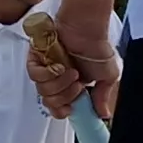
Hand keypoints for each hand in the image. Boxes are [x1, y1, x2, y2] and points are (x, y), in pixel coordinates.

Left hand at [37, 5, 117, 120]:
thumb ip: (102, 96)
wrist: (88, 28)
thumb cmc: (98, 47)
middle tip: (77, 85)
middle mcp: (56, 79)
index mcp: (70, 86)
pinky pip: (34, 75)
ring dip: (59, 84)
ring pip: (42, 90)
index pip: (58, 107)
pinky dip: (48, 74)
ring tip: (72, 72)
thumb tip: (103, 114)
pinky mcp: (36, 57)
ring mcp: (45, 68)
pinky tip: (60, 67)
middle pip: (50, 102)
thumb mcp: (108, 76)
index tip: (70, 109)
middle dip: (65, 97)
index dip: (62, 111)